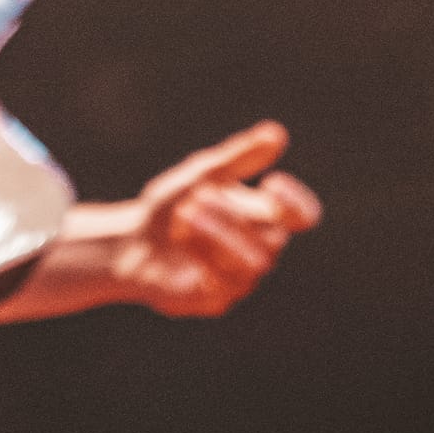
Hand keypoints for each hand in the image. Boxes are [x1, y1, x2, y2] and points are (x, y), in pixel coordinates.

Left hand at [107, 121, 322, 318]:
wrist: (132, 241)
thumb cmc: (172, 205)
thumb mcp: (203, 173)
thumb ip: (239, 157)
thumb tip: (277, 133)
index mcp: (261, 217)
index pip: (302, 216)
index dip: (296, 203)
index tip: (271, 183)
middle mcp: (257, 251)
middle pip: (273, 238)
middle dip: (233, 213)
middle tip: (198, 195)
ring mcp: (239, 279)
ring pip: (254, 263)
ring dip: (219, 232)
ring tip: (187, 212)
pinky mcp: (216, 299)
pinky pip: (224, 283)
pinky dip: (201, 253)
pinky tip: (180, 237)